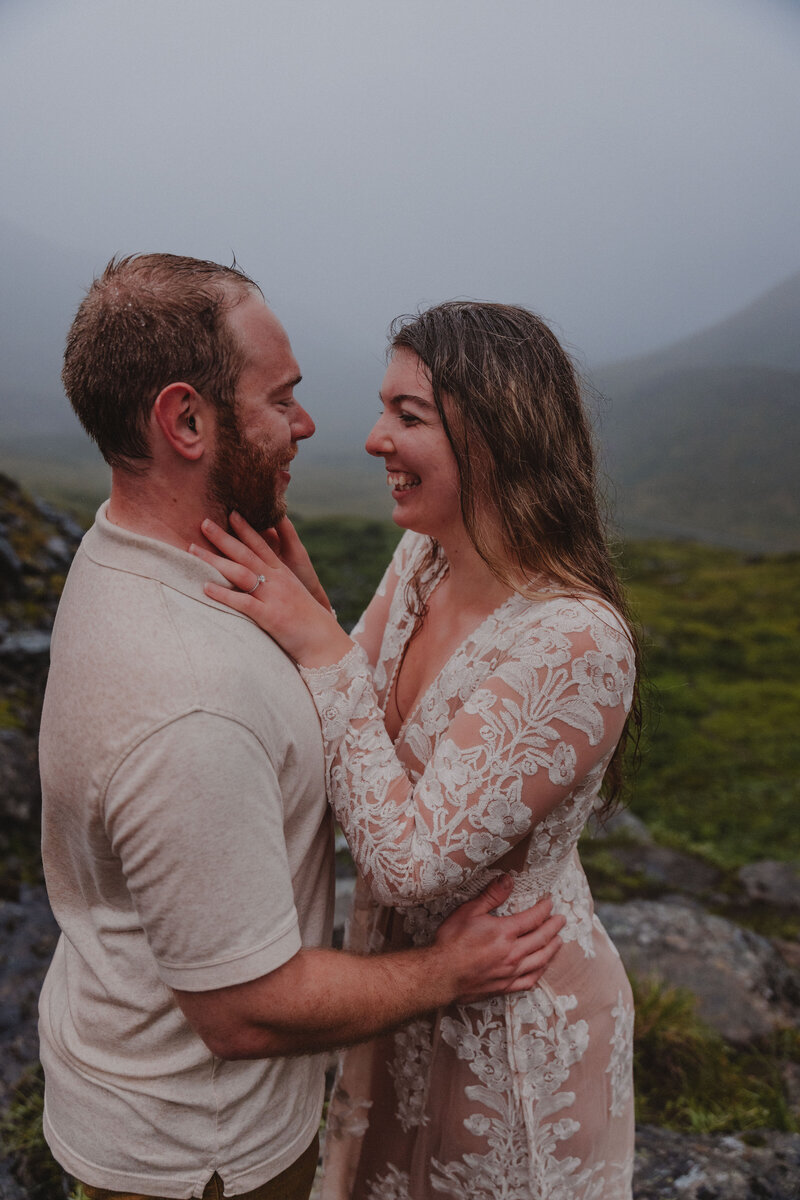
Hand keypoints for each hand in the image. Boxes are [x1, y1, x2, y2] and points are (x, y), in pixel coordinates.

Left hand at [189, 514, 352, 667]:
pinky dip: (223, 594)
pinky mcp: (270, 616)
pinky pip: (242, 602)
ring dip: (215, 560)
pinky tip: (205, 587)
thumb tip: (261, 577)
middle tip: (203, 522)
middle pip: (246, 553)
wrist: (325, 641)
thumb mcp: (295, 594)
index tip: (231, 513)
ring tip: (193, 550)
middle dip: (223, 537)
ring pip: (240, 572)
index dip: (246, 529)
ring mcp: (274, 597)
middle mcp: (277, 580)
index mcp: (283, 574)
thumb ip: (278, 583)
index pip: (262, 545)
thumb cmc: (308, 621)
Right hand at [434, 875, 563, 1001]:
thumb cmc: (452, 941)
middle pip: (541, 938)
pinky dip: (540, 972)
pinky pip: (529, 980)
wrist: (440, 975)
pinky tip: (542, 967)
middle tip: (561, 920)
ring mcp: (510, 972)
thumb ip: (491, 896)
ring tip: (559, 942)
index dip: (544, 909)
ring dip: (552, 949)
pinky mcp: (504, 986)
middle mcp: (512, 953)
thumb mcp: (469, 911)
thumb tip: (508, 879)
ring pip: (540, 960)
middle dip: (554, 927)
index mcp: (505, 932)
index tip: (550, 903)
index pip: (533, 918)